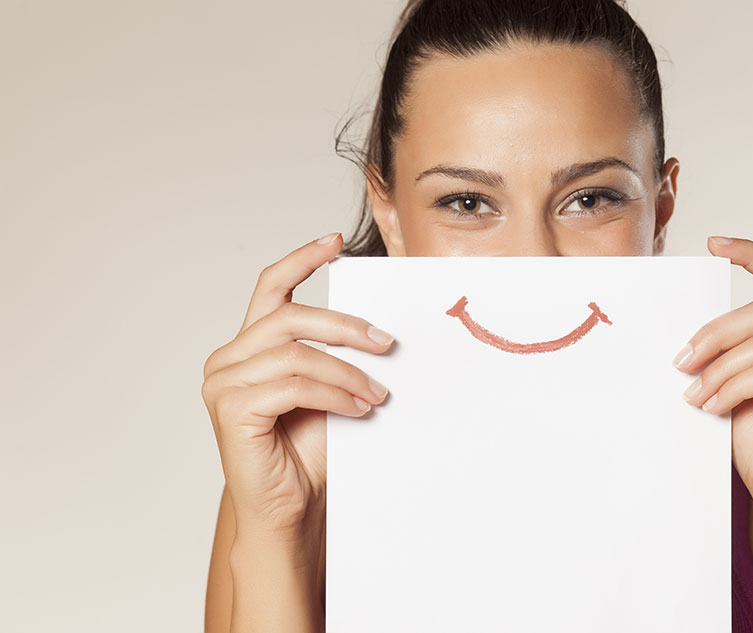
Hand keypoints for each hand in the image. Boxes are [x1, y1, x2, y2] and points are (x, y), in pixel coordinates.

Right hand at [201, 232, 392, 544]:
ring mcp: (223, 383)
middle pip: (291, 316)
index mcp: (250, 346)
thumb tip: (382, 328)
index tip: (335, 240)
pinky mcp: (231, 410)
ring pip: (295, 352)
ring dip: (347, 371)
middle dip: (346, 326)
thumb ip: (338, 356)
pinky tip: (359, 409)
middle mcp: (229, 358)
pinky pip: (292, 385)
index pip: (272, 287)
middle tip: (387, 343)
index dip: (302, 258)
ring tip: (378, 393)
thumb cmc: (309, 454)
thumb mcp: (329, 391)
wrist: (292, 510)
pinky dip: (333, 394)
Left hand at [673, 236, 752, 535]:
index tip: (713, 243)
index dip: (752, 254)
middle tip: (680, 364)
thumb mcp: (738, 388)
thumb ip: (728, 355)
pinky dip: (734, 385)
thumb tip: (685, 333)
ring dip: (718, 367)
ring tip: (693, 395)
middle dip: (713, 334)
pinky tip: (713, 406)